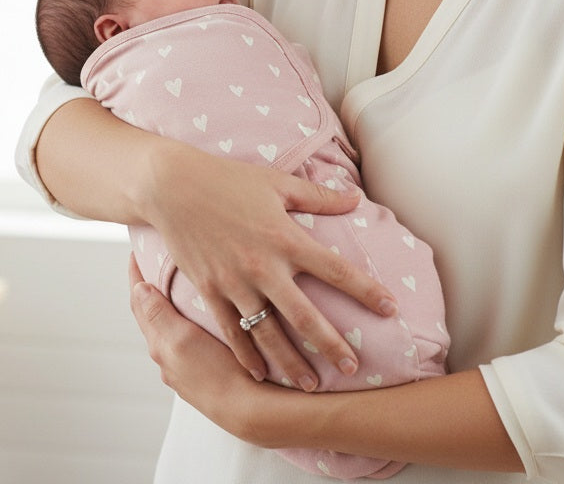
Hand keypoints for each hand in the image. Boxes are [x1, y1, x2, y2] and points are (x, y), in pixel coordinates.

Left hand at [130, 256, 262, 439]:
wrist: (250, 411)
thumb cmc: (216, 374)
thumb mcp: (182, 339)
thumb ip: (158, 314)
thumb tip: (138, 288)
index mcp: (160, 345)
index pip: (140, 303)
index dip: (136, 275)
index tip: (134, 251)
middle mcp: (169, 357)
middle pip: (153, 315)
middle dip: (151, 287)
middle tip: (156, 259)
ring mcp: (188, 366)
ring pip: (172, 327)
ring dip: (170, 304)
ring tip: (178, 282)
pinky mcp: (208, 372)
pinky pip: (190, 339)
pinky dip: (188, 320)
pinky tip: (203, 316)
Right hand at [140, 143, 398, 388]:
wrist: (172, 187)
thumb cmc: (227, 179)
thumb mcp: (276, 182)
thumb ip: (318, 196)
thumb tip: (355, 199)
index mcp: (284, 237)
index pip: (335, 269)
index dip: (365, 290)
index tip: (390, 308)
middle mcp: (263, 265)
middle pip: (304, 315)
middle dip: (331, 345)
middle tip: (353, 368)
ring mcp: (234, 282)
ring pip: (268, 333)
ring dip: (291, 362)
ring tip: (311, 385)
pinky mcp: (209, 290)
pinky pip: (232, 331)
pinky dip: (247, 355)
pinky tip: (261, 374)